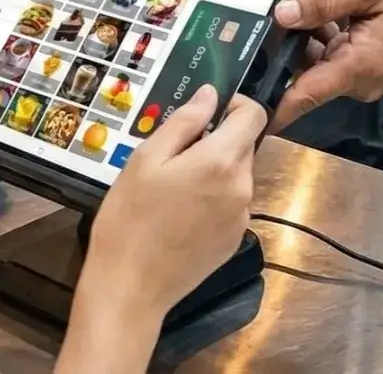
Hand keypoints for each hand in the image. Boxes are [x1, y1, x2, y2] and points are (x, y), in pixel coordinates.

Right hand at [60, 87, 265, 370]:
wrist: (130, 287)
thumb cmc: (129, 218)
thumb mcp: (146, 159)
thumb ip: (183, 122)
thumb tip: (210, 94)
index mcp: (222, 161)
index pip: (254, 114)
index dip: (234, 104)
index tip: (206, 111)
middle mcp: (242, 187)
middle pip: (243, 145)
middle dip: (216, 140)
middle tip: (173, 155)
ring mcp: (241, 217)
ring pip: (236, 176)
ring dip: (213, 171)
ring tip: (171, 189)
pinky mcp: (234, 240)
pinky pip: (231, 204)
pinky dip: (213, 199)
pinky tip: (179, 215)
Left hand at [271, 0, 382, 132]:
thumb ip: (323, 1)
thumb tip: (281, 14)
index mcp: (355, 68)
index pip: (301, 96)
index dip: (268, 104)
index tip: (239, 106)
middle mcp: (357, 82)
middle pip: (305, 72)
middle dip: (288, 47)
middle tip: (271, 15)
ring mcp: (364, 77)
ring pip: (319, 62)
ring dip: (311, 37)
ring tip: (313, 3)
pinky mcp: (369, 68)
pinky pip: (336, 56)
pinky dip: (328, 37)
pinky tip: (333, 10)